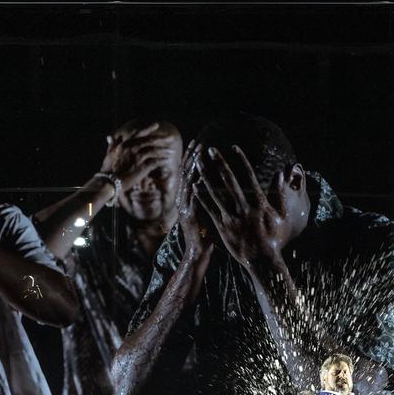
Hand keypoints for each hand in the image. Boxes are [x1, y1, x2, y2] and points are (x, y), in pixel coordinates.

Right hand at [101, 123, 179, 190]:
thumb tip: (110, 136)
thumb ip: (111, 145)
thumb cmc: (108, 170)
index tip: (156, 125)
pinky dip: (162, 160)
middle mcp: (131, 149)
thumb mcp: (108, 155)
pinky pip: (155, 162)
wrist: (109, 182)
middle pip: (149, 140)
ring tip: (172, 152)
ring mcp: (137, 158)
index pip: (138, 133)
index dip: (147, 128)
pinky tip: (167, 161)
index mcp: (124, 144)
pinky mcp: (142, 168)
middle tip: (171, 137)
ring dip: (164, 151)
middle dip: (161, 138)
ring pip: (154, 151)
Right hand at [177, 139, 213, 256]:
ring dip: (194, 167)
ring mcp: (186, 208)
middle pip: (186, 173)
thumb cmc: (204, 233)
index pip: (187, 172)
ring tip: (200, 153)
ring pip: (188, 182)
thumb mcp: (202, 211)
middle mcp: (183, 200)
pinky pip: (193, 199)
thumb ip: (203, 197)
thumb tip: (210, 182)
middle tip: (199, 142)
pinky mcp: (191, 216)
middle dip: (192, 156)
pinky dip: (195, 188)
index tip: (197, 143)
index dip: (191, 157)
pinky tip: (199, 177)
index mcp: (185, 198)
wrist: (197, 252)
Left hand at [194, 145, 293, 267]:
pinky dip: (202, 197)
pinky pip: (210, 209)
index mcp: (259, 202)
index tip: (233, 147)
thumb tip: (281, 175)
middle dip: (219, 163)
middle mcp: (244, 206)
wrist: (263, 260)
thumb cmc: (274, 238)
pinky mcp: (223, 227)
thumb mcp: (281, 215)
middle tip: (210, 149)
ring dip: (206, 176)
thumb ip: (279, 194)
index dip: (240, 160)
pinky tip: (195, 186)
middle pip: (229, 180)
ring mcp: (232, 216)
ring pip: (216, 192)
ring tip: (197, 163)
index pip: (249, 175)